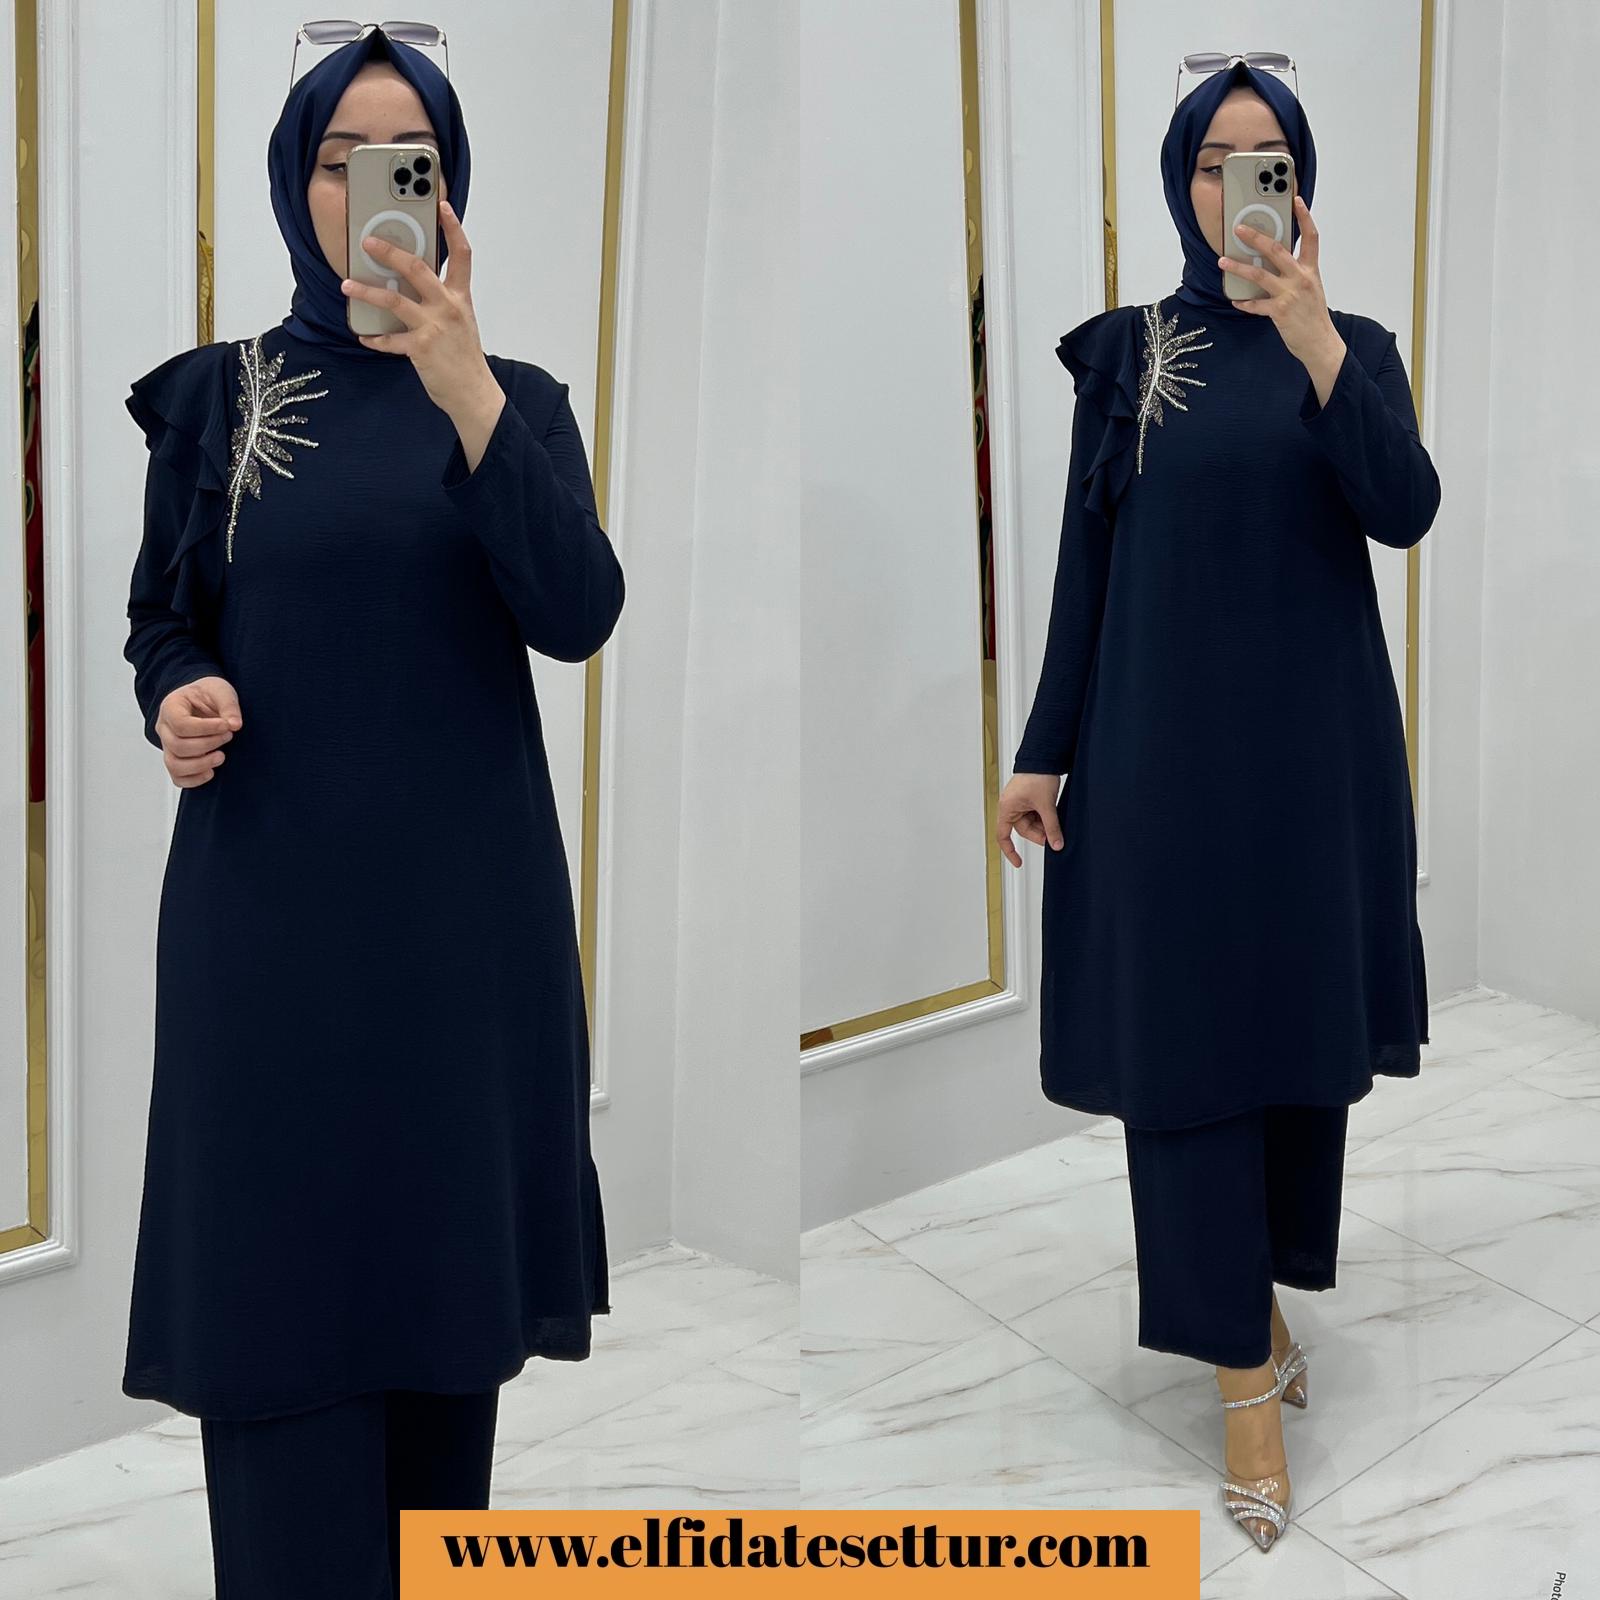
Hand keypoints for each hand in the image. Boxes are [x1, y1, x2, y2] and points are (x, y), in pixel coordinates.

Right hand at [155, 676, 241, 788]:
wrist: (203, 701)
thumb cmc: (208, 694)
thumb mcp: (220, 690)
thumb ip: (228, 705)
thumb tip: (235, 724)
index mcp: (170, 707)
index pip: (181, 724)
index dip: (206, 729)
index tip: (226, 726)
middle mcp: (164, 728)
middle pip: (178, 746)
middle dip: (208, 744)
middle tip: (228, 736)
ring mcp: (168, 746)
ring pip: (175, 765)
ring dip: (201, 764)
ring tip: (221, 756)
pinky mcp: (177, 760)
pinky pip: (178, 778)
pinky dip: (194, 780)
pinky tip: (211, 772)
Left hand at [341, 200, 498, 420]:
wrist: (473, 392)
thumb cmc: (464, 357)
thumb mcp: (461, 321)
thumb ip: (441, 300)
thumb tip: (410, 284)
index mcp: (460, 298)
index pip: (461, 255)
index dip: (453, 228)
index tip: (442, 206)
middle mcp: (448, 307)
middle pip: (417, 269)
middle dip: (390, 252)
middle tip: (368, 242)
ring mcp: (433, 327)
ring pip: (394, 300)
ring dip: (367, 291)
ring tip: (347, 284)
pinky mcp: (420, 348)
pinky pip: (389, 339)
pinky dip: (374, 338)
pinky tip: (363, 335)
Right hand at [996, 773, 1064, 867]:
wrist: (1044, 757)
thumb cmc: (1037, 776)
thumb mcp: (1046, 805)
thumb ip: (1052, 827)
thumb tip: (1056, 845)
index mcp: (1007, 808)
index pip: (1003, 836)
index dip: (1010, 851)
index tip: (1018, 863)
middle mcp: (1011, 807)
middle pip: (1024, 830)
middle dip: (1039, 834)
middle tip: (1054, 836)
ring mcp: (1020, 803)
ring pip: (1032, 823)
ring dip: (1043, 825)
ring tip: (1056, 823)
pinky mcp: (1029, 799)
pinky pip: (1036, 814)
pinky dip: (1045, 818)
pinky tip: (1053, 816)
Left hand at [1219, 196, 1346, 399]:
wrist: (1320, 341)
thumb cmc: (1313, 315)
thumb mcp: (1311, 288)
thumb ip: (1296, 273)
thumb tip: (1275, 262)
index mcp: (1310, 270)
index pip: (1311, 237)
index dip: (1305, 217)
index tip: (1296, 200)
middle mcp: (1301, 278)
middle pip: (1277, 250)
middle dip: (1256, 237)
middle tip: (1240, 228)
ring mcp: (1290, 294)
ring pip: (1260, 274)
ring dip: (1238, 267)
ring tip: (1222, 261)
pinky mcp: (1279, 311)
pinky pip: (1255, 305)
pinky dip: (1244, 302)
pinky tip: (1235, 300)